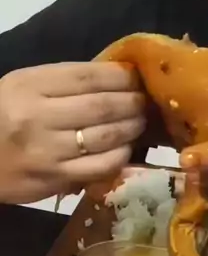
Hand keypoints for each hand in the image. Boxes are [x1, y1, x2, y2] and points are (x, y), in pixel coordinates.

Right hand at [0, 63, 145, 202]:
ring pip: (106, 137)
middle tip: (144, 101)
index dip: (121, 77)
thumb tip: (117, 79)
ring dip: (132, 128)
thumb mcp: (23, 86)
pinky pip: (100, 166)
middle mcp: (38, 117)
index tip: (136, 78)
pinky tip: (125, 148)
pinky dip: (120, 155)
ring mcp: (47, 151)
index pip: (88, 76)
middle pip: (102, 106)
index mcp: (30, 85)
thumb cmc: (2, 115)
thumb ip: (64, 81)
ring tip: (140, 122)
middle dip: (132, 102)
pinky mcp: (54, 179)